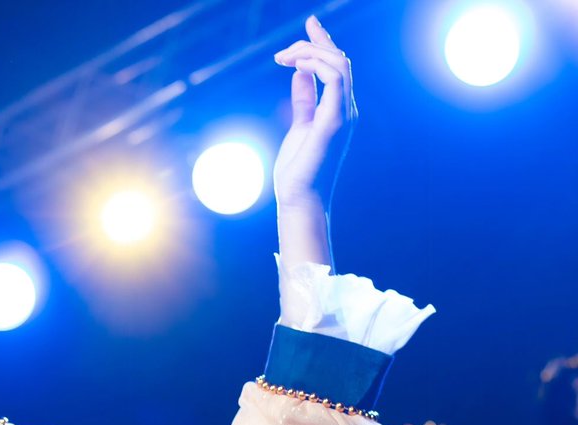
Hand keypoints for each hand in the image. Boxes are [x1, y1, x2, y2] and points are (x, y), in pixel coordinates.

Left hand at [272, 16, 357, 209]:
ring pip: (339, 64)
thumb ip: (302, 100)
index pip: (336, 66)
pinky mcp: (335, 121)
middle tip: (281, 52)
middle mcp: (347, 108)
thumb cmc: (297, 170)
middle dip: (313, 44)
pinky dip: (317, 65)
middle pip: (339, 60)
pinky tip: (296, 66)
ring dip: (310, 53)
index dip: (323, 41)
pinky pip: (335, 80)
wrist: (298, 199)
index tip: (309, 22)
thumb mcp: (297, 126)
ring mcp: (344, 114)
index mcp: (338, 109)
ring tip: (282, 58)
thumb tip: (298, 75)